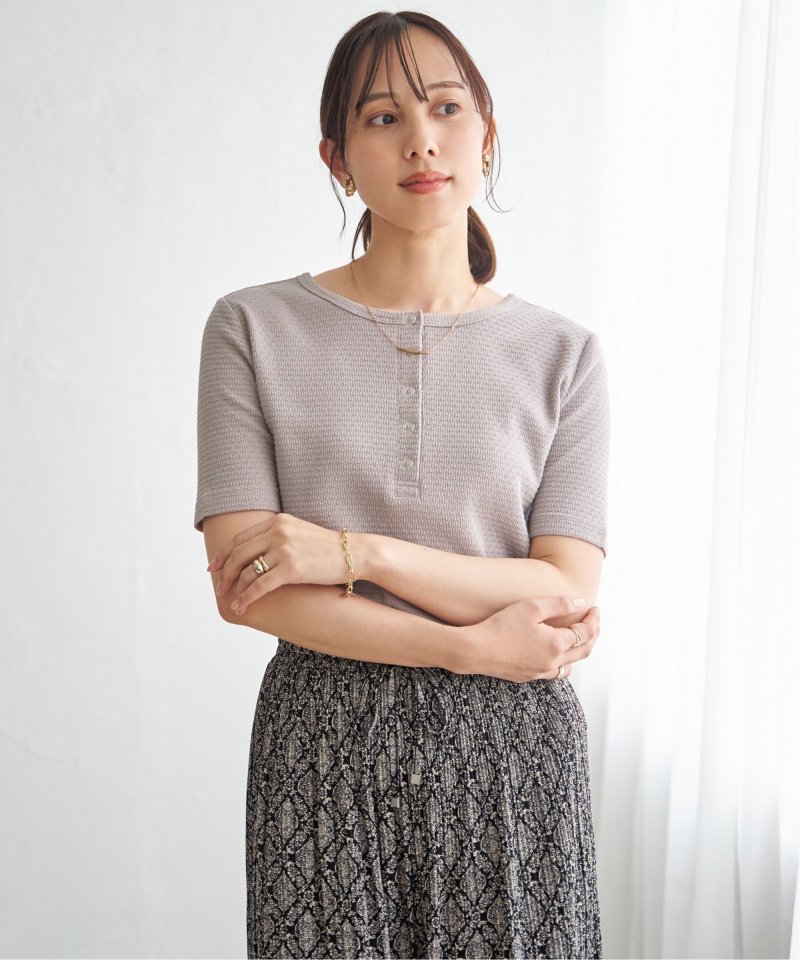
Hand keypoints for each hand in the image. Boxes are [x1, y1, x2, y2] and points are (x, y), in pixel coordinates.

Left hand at [207, 513, 353, 615]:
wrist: (354, 553)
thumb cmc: (328, 548)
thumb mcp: (299, 532)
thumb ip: (278, 536)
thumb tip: (257, 552)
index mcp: (277, 522)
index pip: (241, 538)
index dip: (224, 554)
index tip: (214, 567)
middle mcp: (277, 532)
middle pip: (238, 553)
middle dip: (224, 572)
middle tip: (218, 587)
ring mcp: (284, 549)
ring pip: (246, 570)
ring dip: (234, 587)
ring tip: (229, 599)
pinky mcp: (291, 568)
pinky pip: (260, 585)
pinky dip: (247, 597)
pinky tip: (241, 606)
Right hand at [461, 596, 598, 682]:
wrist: (476, 650)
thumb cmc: (501, 626)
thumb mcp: (531, 607)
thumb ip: (559, 604)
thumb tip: (580, 602)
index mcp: (556, 643)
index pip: (586, 632)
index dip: (594, 620)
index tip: (595, 609)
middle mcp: (552, 661)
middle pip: (584, 650)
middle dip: (593, 634)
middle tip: (593, 621)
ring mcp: (540, 672)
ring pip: (571, 665)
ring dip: (579, 651)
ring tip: (578, 637)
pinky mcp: (528, 676)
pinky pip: (555, 673)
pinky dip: (563, 662)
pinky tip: (555, 653)